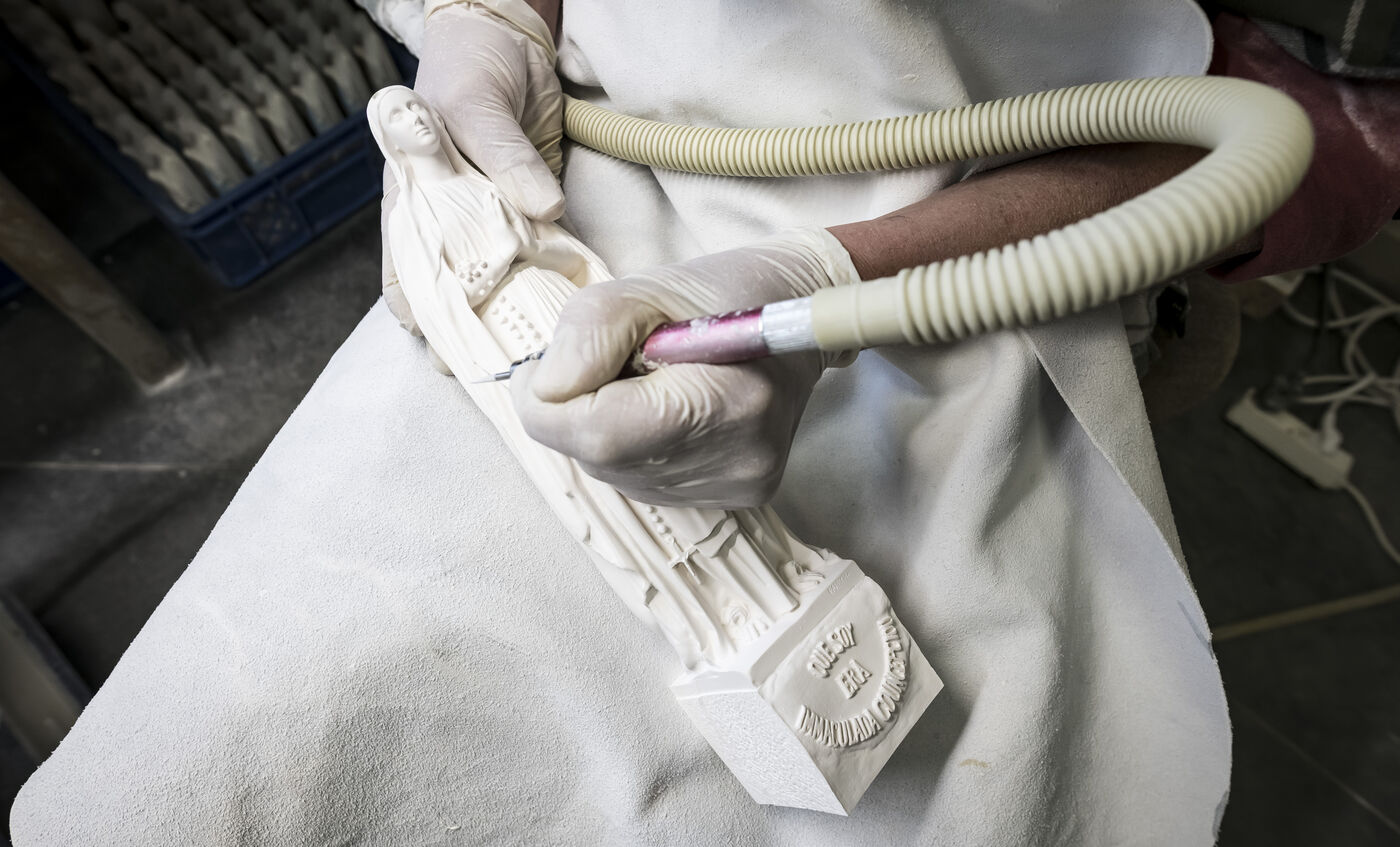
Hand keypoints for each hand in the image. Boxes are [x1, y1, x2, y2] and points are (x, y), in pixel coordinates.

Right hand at [381, 1, 563, 370]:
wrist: (507, 37)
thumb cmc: (470, 67)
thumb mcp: (479, 106)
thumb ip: (504, 156)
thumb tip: (543, 205)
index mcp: (414, 205)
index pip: (405, 280)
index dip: (424, 321)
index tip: (454, 351)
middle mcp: (448, 225)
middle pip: (452, 298)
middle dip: (475, 337)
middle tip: (510, 369)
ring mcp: (489, 225)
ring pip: (496, 288)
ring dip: (517, 318)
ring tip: (543, 354)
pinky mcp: (528, 217)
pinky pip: (535, 261)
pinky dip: (549, 286)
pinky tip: (570, 309)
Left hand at [511, 229, 860, 507]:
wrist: (797, 312)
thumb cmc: (722, 292)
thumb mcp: (643, 287)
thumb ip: (586, 334)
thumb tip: (545, 391)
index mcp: (722, 400)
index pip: (596, 433)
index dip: (547, 403)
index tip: (544, 368)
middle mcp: (736, 456)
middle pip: (600, 459)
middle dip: (576, 412)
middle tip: (602, 363)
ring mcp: (737, 482)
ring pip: (614, 474)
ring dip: (603, 430)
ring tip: (641, 383)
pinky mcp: (735, 494)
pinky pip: (643, 482)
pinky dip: (632, 448)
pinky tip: (662, 411)